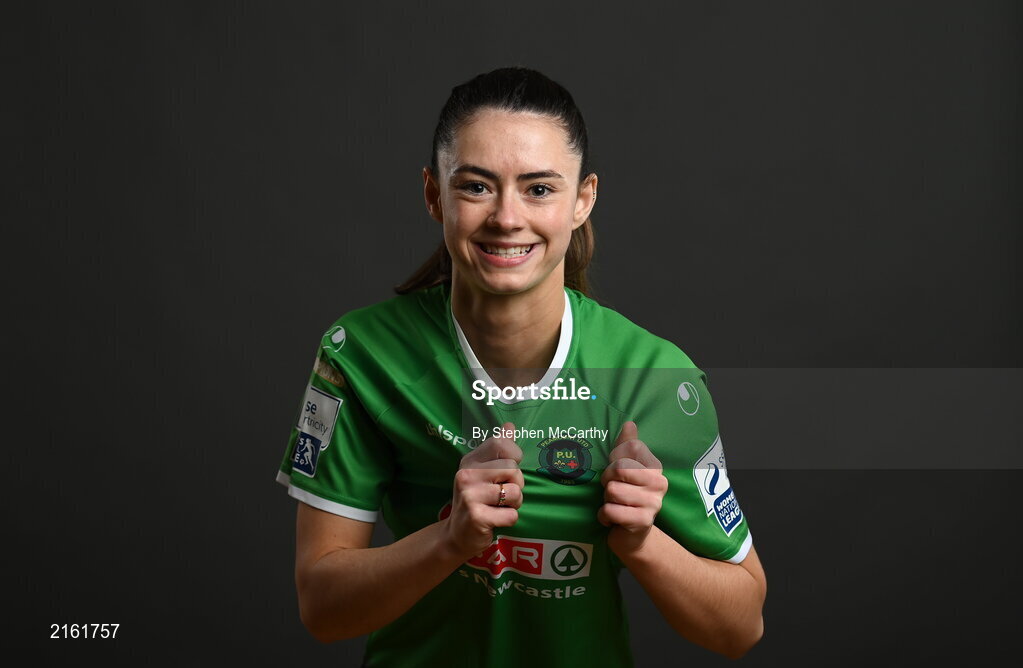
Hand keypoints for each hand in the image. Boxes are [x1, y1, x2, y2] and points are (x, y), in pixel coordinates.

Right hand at [443, 422, 523, 558]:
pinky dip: (509, 520)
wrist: (456, 535)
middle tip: (504, 495)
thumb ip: (497, 449)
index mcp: (470, 461)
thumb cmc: (475, 500)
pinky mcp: (477, 517)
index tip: (509, 470)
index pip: (501, 444)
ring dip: (514, 504)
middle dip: (517, 485)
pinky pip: (511, 515)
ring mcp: (470, 495)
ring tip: (500, 507)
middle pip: (513, 469)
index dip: (515, 455)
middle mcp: (467, 475)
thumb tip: (510, 426)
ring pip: (515, 492)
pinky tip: (495, 520)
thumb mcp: (482, 472)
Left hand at [598, 421, 667, 555]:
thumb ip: (626, 446)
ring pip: (612, 490)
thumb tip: (629, 423)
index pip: (629, 447)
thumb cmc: (626, 496)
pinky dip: (604, 516)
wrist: (632, 534)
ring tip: (615, 505)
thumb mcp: (624, 468)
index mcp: (655, 467)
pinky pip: (610, 510)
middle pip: (619, 469)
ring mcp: (653, 503)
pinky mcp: (643, 521)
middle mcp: (659, 483)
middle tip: (613, 491)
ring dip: (606, 500)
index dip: (614, 461)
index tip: (617, 474)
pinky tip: (613, 519)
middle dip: (608, 481)